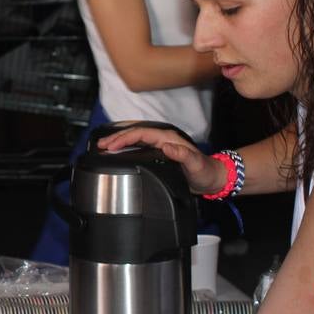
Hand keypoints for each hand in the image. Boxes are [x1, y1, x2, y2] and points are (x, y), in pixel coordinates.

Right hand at [96, 126, 227, 194]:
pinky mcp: (159, 155)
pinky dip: (126, 149)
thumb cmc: (205, 172)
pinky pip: (139, 148)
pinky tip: (118, 154)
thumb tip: (166, 147)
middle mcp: (163, 140)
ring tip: (104, 148)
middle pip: (135, 134)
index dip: (125, 138)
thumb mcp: (196, 164)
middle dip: (117, 138)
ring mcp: (160, 147)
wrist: (213, 179)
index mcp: (168, 139)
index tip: (111, 146)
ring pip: (136, 140)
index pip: (141, 134)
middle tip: (100, 145)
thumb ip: (183, 155)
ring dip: (120, 142)